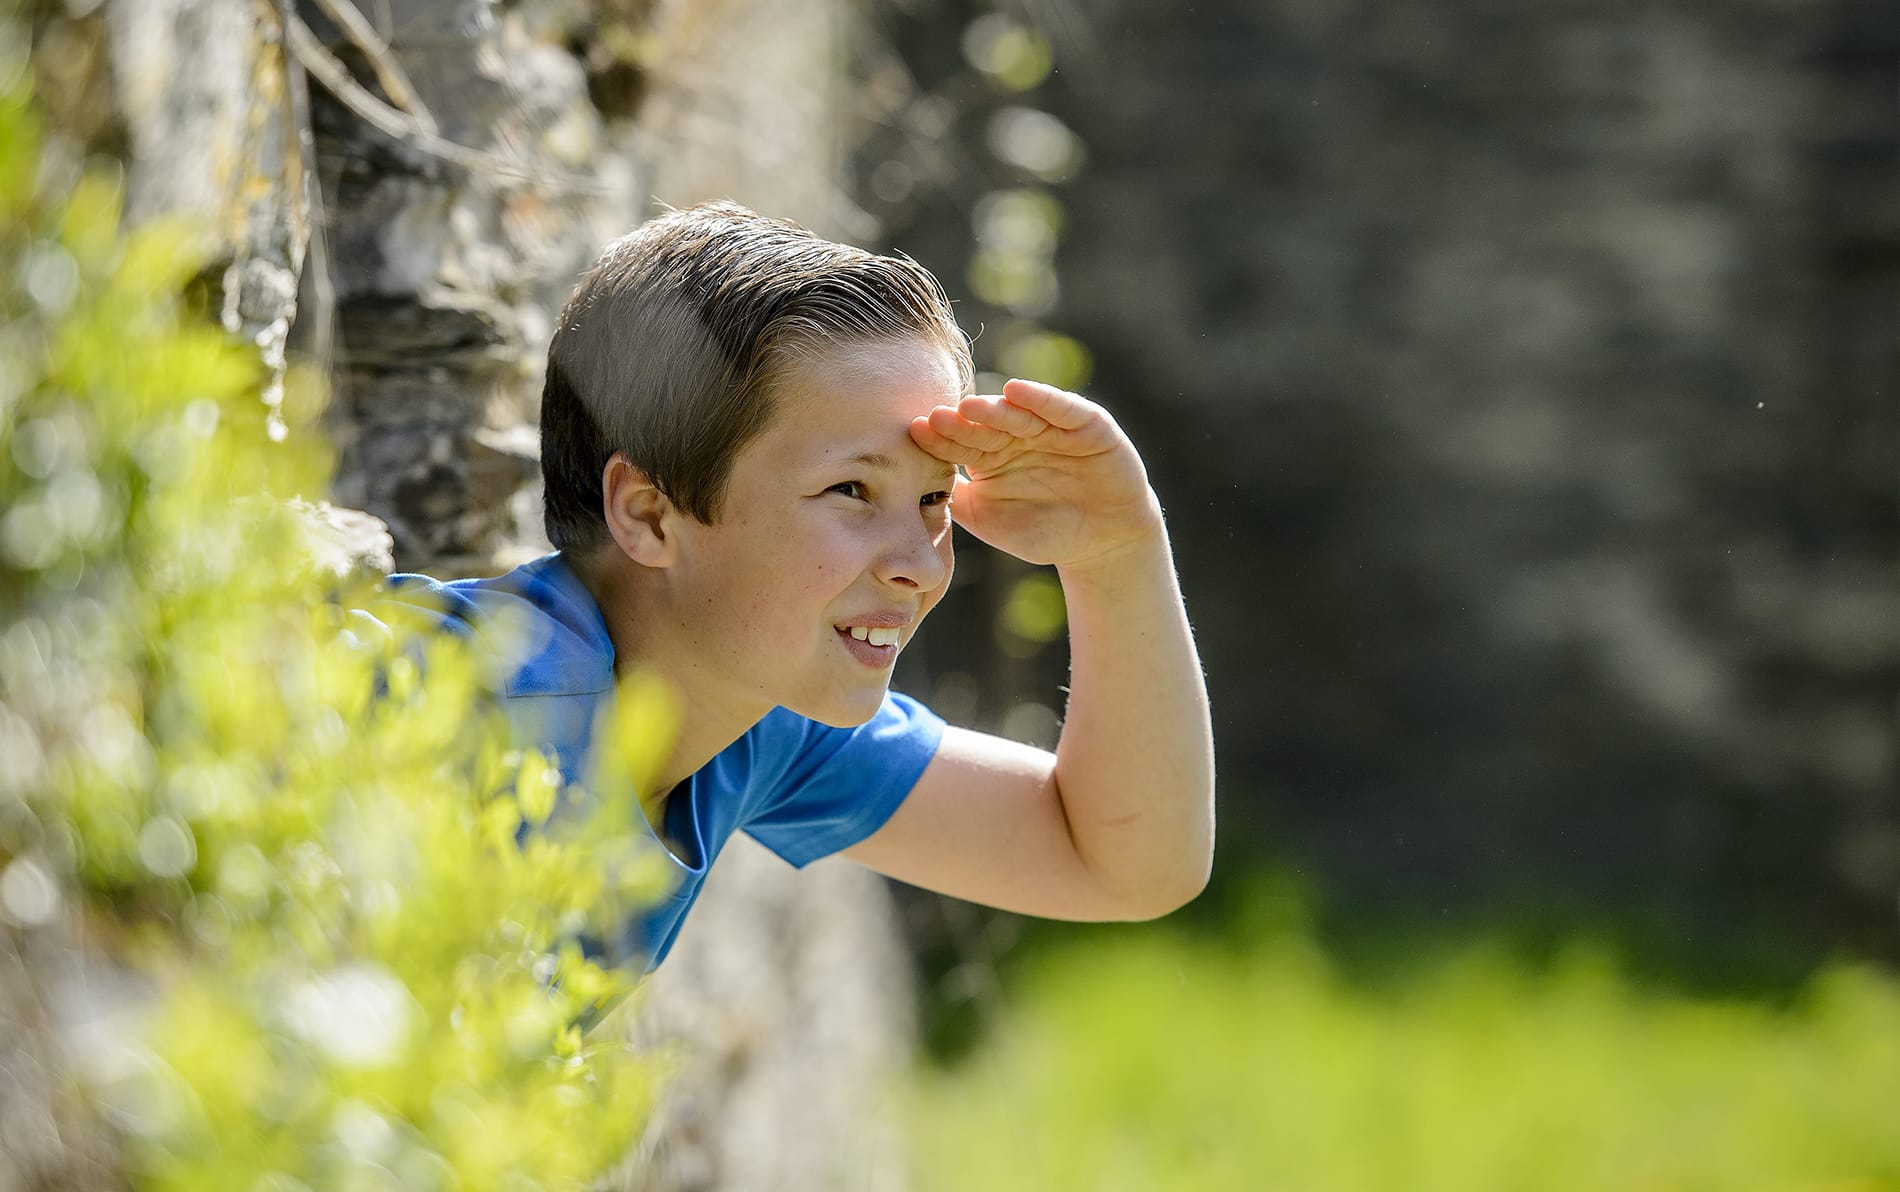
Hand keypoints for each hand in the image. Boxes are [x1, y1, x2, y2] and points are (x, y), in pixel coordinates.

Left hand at [909, 379, 1161, 572]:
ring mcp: (1052, 427)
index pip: (961, 443)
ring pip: (1019, 414)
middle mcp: (1018, 436)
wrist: (1102, 544)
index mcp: (991, 455)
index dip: (940, 439)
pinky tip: (1016, 390)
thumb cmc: (1043, 532)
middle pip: (985, 425)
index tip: (915, 432)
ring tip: (970, 405)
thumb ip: (957, 501)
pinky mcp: (1087, 424)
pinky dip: (1041, 398)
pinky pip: (1063, 408)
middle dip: (962, 422)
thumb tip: (912, 488)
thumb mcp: (991, 520)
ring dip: (995, 408)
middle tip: (937, 416)